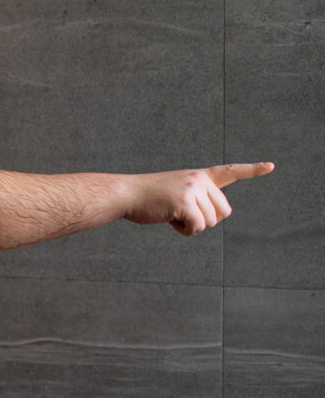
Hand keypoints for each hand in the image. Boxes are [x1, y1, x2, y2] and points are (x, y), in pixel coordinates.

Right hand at [125, 162, 274, 234]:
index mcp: (199, 176)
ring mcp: (192, 189)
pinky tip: (169, 219)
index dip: (252, 170)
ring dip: (192, 226)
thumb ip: (198, 199)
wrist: (126, 194)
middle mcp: (199, 179)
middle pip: (224, 212)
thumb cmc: (148, 198)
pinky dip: (184, 230)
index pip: (230, 171)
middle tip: (181, 212)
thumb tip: (215, 215)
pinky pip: (198, 227)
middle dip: (206, 219)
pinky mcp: (185, 202)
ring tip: (171, 213)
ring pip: (211, 222)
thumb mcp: (177, 192)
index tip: (271, 166)